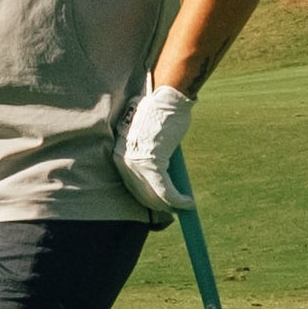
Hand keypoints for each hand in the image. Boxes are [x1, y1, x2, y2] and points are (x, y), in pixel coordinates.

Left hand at [114, 80, 193, 216]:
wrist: (166, 98)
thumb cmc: (159, 112)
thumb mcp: (145, 134)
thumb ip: (144, 150)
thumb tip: (157, 165)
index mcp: (118, 154)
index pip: (131, 185)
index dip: (147, 197)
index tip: (160, 204)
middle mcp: (123, 161)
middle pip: (141, 194)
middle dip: (160, 205)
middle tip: (175, 209)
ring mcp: (137, 164)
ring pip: (154, 196)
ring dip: (171, 206)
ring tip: (185, 206)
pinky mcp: (152, 165)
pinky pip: (166, 191)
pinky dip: (178, 200)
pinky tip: (189, 203)